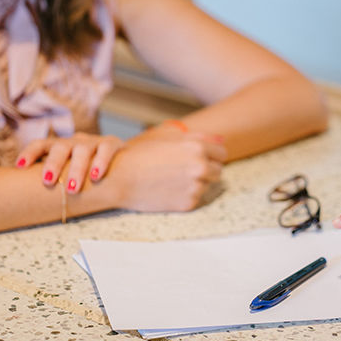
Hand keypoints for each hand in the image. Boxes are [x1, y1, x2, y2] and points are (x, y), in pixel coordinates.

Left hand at [15, 132, 123, 192]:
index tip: (19, 167)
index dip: (30, 153)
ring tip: (73, 188)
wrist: (121, 161)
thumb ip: (53, 179)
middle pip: (60, 147)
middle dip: (53, 164)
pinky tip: (96, 177)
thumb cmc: (86, 172)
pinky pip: (106, 150)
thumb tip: (24, 199)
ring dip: (77, 168)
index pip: (41, 144)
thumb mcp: (68, 171)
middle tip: (48, 182)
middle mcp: (74, 142)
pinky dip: (101, 162)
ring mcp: (93, 142)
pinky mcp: (112, 144)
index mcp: (60, 147)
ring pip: (82, 150)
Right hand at [108, 131, 226, 211]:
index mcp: (197, 147)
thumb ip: (199, 138)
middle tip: (185, 170)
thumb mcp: (169, 138)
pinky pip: (196, 198)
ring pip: (208, 185)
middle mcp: (200, 167)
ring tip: (173, 179)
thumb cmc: (141, 155)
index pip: (222, 153)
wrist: (118, 179)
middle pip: (218, 170)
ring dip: (197, 182)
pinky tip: (169, 189)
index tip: (201, 158)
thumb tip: (222, 140)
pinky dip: (186, 195)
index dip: (211, 155)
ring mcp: (196, 186)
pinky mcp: (189, 203)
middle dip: (207, 170)